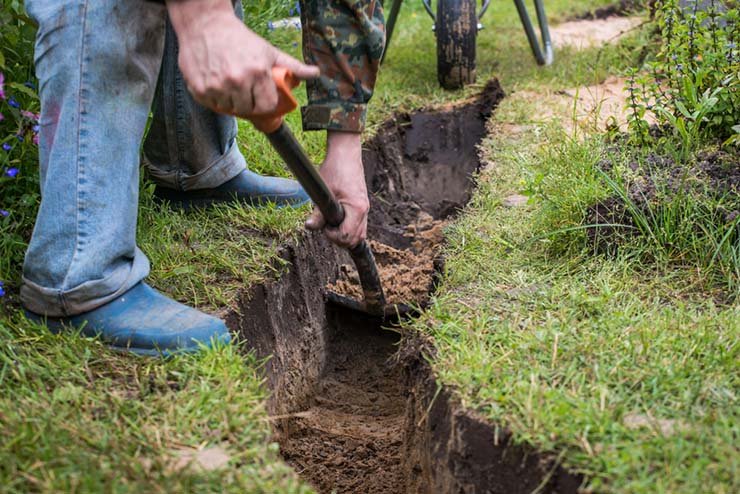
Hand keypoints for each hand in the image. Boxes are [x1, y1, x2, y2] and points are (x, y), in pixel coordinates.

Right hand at [167, 0, 318, 116]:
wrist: (205, 25)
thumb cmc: (241, 39)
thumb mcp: (268, 51)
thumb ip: (292, 67)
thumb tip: (316, 73)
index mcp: (257, 73)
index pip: (266, 106)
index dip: (264, 103)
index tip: (260, 96)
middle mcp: (237, 81)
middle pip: (247, 110)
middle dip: (248, 103)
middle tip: (245, 90)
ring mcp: (217, 86)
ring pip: (229, 110)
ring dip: (231, 102)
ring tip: (230, 85)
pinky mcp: (199, 89)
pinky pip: (213, 105)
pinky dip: (215, 99)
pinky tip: (216, 83)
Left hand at [305, 132, 368, 247]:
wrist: (346, 153)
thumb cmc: (335, 169)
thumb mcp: (324, 192)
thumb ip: (318, 212)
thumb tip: (309, 226)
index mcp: (357, 208)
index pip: (347, 236)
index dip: (333, 236)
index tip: (323, 226)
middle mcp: (364, 211)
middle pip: (355, 239)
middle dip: (339, 238)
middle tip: (326, 227)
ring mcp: (365, 208)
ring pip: (359, 234)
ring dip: (345, 235)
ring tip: (331, 225)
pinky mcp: (362, 205)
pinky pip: (359, 226)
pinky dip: (349, 229)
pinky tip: (337, 222)